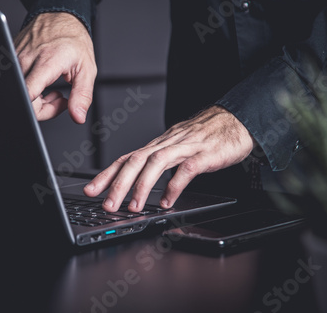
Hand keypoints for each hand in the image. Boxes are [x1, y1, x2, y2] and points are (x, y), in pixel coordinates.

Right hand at [14, 12, 96, 122]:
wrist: (59, 16)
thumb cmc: (73, 39)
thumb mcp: (87, 69)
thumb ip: (82, 96)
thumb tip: (78, 116)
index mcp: (45, 62)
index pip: (29, 94)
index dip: (41, 110)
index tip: (58, 105)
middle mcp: (26, 60)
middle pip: (25, 100)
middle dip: (44, 108)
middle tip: (60, 98)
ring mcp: (16, 59)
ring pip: (20, 94)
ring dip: (38, 99)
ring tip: (52, 88)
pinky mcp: (11, 59)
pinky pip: (17, 84)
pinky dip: (31, 90)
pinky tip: (42, 82)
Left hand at [83, 106, 255, 211]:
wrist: (236, 119)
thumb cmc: (205, 136)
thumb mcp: (176, 149)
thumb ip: (159, 165)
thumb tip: (140, 183)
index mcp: (157, 145)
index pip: (126, 158)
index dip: (106, 174)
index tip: (91, 190)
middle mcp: (166, 144)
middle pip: (135, 160)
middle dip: (117, 183)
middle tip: (106, 205)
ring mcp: (185, 148)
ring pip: (156, 163)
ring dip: (142, 185)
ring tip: (133, 207)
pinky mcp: (205, 154)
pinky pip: (187, 169)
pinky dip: (175, 185)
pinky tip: (168, 201)